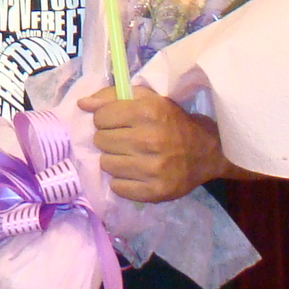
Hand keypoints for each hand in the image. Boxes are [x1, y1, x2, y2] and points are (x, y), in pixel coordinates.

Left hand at [76, 86, 228, 201]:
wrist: (206, 151)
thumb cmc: (172, 121)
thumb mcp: (148, 99)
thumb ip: (112, 97)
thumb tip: (82, 104)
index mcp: (148, 112)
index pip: (100, 117)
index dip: (106, 119)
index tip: (119, 122)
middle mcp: (150, 139)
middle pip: (100, 141)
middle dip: (109, 139)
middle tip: (126, 140)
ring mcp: (152, 168)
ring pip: (106, 164)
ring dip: (115, 160)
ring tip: (131, 156)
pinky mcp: (154, 192)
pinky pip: (117, 187)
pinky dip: (122, 181)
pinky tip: (136, 173)